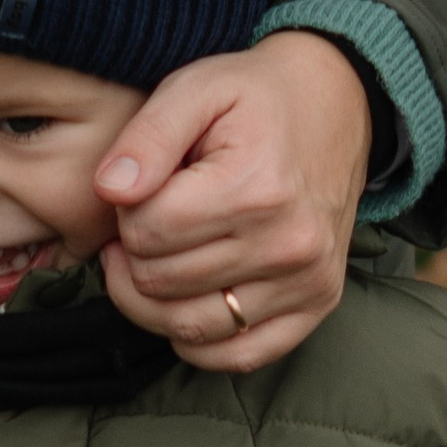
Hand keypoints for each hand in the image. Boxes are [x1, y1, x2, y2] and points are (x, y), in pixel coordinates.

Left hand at [95, 28, 371, 370]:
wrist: (337, 105)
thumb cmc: (256, 97)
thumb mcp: (196, 89)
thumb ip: (147, 137)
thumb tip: (109, 190)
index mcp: (255, 188)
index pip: (144, 234)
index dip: (125, 212)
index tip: (143, 188)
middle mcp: (288, 244)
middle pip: (159, 283)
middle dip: (137, 252)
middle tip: (152, 219)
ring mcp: (306, 282)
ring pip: (187, 328)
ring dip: (155, 299)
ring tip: (161, 256)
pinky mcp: (316, 306)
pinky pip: (238, 357)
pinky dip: (200, 341)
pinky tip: (190, 300)